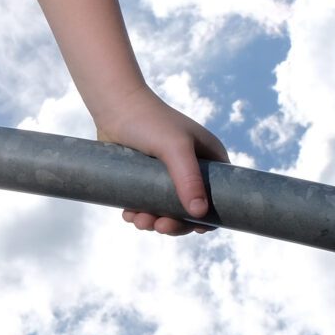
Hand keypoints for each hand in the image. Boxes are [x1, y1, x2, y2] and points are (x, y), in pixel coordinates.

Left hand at [94, 89, 229, 235]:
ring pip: (166, 210)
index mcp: (209, 160)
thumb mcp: (174, 148)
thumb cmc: (149, 121)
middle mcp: (191, 168)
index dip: (209, 217)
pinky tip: (129, 214)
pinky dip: (140, 214)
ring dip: (154, 221)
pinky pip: (147, 204)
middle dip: (174, 223)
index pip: (219, 197)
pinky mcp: (145, 179)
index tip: (192, 228)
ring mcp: (167, 175)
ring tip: (138, 219)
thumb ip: (188, 178)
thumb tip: (199, 214)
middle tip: (158, 226)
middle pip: (190, 210)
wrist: (114, 106)